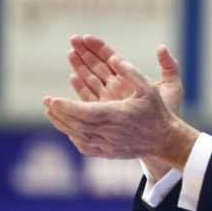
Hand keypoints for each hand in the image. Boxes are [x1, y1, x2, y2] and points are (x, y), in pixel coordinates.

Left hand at [44, 56, 198, 164]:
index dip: (65, 106)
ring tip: (51, 112)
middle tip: (46, 101)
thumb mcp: (148, 88)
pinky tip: (67, 128)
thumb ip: (131, 72)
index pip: (84, 112)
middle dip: (59, 112)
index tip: (51, 99)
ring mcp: (108, 145)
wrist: (164, 140)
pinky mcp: (108, 153)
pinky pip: (84, 146)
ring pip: (78, 135)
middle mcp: (110, 132)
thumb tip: (114, 57)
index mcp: (117, 115)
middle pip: (76, 124)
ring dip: (62, 123)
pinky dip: (73, 136)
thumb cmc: (156, 111)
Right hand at [67, 34, 183, 113]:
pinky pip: (90, 97)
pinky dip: (81, 87)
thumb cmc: (170, 110)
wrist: (164, 136)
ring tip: (70, 52)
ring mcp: (111, 98)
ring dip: (80, 66)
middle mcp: (119, 85)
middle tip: (73, 39)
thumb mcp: (173, 86)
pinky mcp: (105, 111)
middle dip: (85, 52)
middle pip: (98, 65)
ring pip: (91, 78)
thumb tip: (161, 47)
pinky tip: (73, 77)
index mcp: (132, 77)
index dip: (100, 47)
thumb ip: (169, 66)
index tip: (87, 37)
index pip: (112, 58)